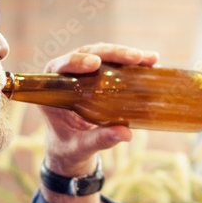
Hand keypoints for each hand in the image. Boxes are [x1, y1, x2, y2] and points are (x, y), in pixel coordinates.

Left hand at [40, 43, 158, 178]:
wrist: (71, 148)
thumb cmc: (69, 147)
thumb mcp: (81, 146)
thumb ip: (99, 140)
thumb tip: (126, 134)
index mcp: (51, 91)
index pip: (59, 68)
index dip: (76, 61)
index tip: (95, 63)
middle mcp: (65, 76)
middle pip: (86, 54)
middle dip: (112, 53)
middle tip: (135, 57)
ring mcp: (83, 73)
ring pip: (101, 54)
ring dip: (124, 54)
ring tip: (148, 58)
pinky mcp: (97, 76)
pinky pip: (112, 63)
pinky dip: (130, 62)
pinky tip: (149, 62)